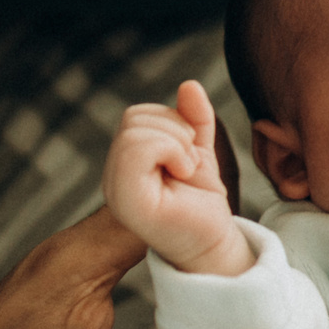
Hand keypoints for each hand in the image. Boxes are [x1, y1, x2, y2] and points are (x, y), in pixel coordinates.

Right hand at [103, 80, 251, 275]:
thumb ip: (193, 119)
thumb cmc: (202, 203)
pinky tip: (184, 174)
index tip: (188, 156)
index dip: (172, 123)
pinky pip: (137, 147)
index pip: (135, 116)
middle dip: (175, 131)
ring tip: (186, 173)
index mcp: (122, 165)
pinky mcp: (128, 202)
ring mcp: (116, 191)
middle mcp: (112, 177)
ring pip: (135, 130)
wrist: (216, 243)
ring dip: (176, 144)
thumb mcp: (198, 151)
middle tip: (189, 166)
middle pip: (133, 118)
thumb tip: (190, 85)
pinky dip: (171, 150)